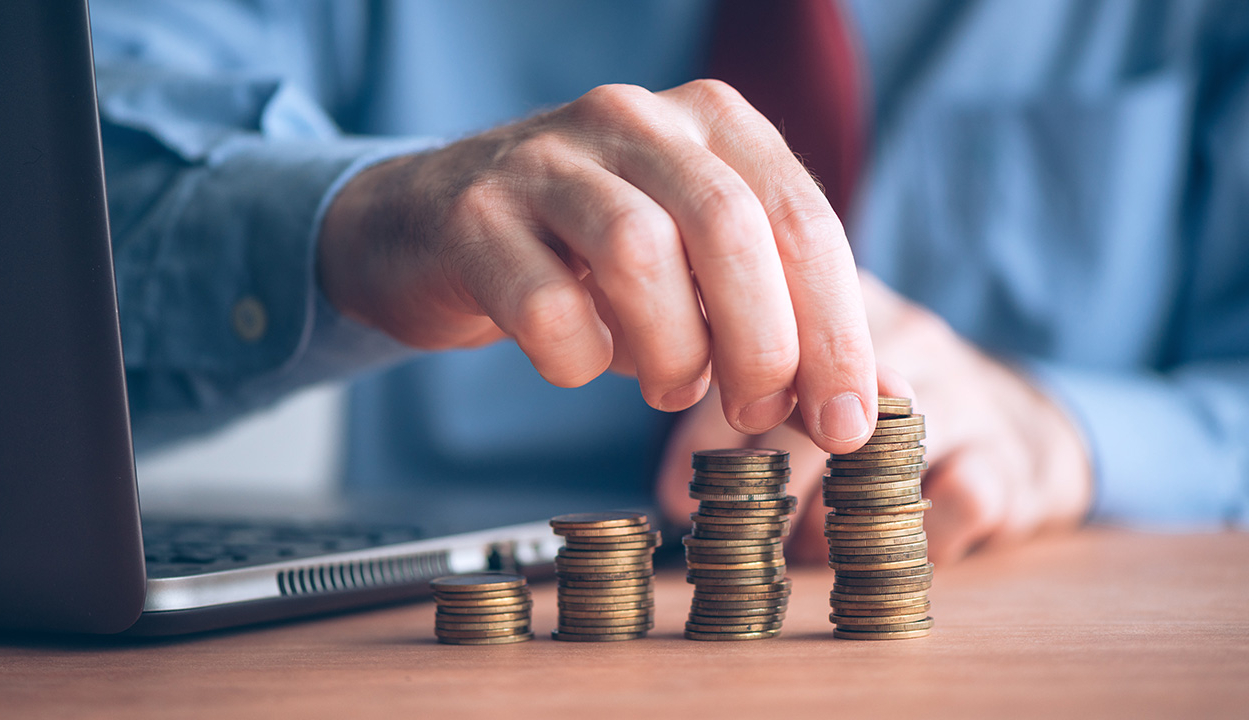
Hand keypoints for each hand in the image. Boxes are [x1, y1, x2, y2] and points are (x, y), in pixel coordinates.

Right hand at [318, 81, 877, 450]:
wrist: (433, 227)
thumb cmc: (586, 255)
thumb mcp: (699, 274)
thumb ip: (787, 325)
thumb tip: (878, 407)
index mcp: (711, 123)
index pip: (802, 218)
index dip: (836, 332)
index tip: (847, 423)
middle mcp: (633, 120)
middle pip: (729, 227)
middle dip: (763, 343)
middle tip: (758, 412)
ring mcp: (545, 159)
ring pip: (638, 251)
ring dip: (672, 350)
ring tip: (670, 386)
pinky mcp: (474, 214)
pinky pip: (543, 301)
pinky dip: (577, 357)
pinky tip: (581, 360)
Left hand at [656, 272, 1093, 563]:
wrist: (1017, 421)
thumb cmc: (878, 411)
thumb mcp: (812, 382)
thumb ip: (739, 416)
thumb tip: (673, 500)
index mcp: (838, 303)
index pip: (763, 346)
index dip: (709, 425)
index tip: (680, 495)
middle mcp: (904, 335)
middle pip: (820, 397)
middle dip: (765, 475)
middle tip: (730, 532)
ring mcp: (963, 391)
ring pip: (887, 449)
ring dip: (832, 511)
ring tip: (798, 551)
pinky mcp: (1008, 456)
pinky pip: (959, 500)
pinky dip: (910, 538)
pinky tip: (875, 556)